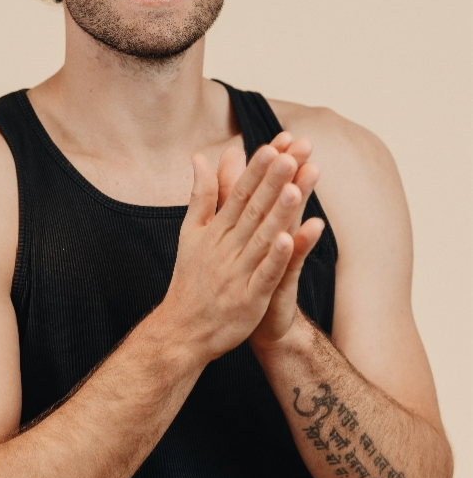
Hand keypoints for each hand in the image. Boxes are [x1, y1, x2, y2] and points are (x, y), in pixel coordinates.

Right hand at [160, 139, 312, 366]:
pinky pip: (265, 275)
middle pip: (253, 210)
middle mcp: (227, 247)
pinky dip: (276, 257)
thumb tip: (200, 156)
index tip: (271, 146)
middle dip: (271, 183)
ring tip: (295, 188)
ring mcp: (238, 273)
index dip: (256, 171)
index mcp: (216, 230)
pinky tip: (290, 238)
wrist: (183, 330)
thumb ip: (202, 194)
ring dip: (278, 214)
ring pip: (262, 238)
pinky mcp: (249, 299)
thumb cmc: (191, 278)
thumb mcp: (191, 232)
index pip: (239, 194)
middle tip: (289, 155)